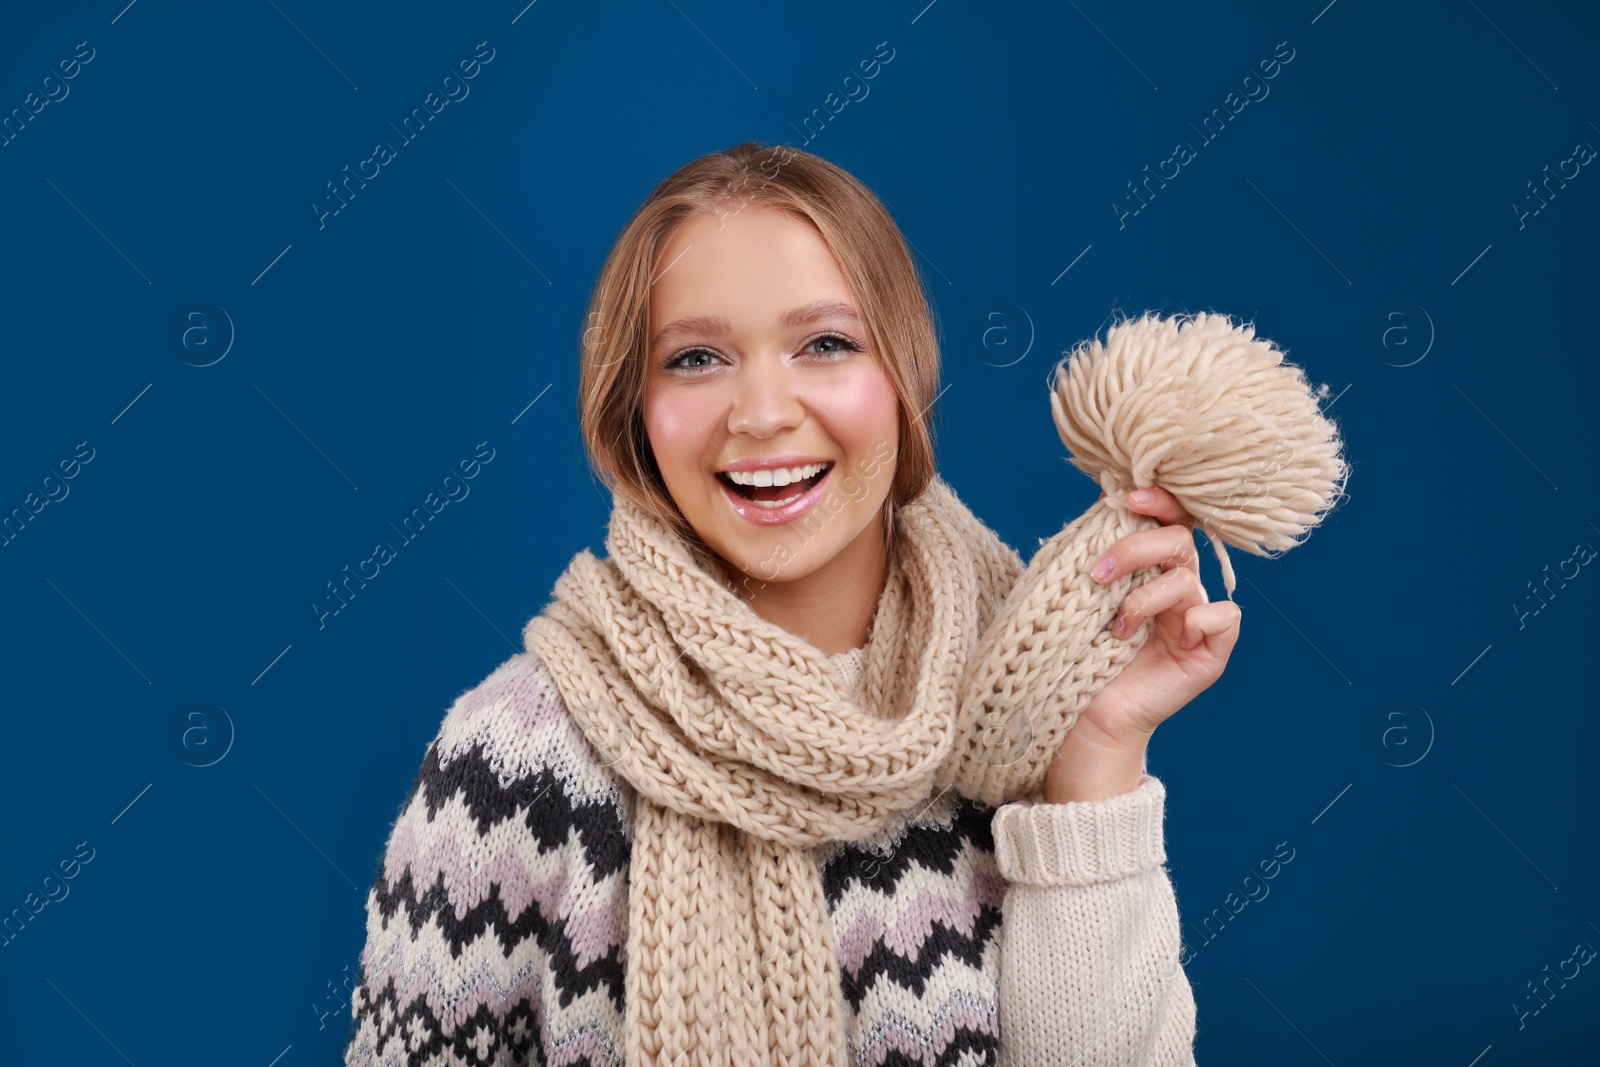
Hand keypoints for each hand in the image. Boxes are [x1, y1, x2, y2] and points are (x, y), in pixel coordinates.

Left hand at [1042, 486, 1242, 802]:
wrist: (1081, 718)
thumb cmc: (1075, 654)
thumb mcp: (1078, 594)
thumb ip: (1095, 546)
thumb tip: (1103, 488)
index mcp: (1150, 569)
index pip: (1170, 519)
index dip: (1158, 501)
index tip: (1128, 496)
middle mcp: (1177, 589)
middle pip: (1178, 542)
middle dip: (1135, 548)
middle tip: (1097, 573)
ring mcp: (1195, 621)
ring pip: (1188, 579)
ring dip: (1145, 595)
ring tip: (1115, 624)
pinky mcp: (1209, 654)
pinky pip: (1224, 618)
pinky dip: (1200, 620)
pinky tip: (1174, 637)